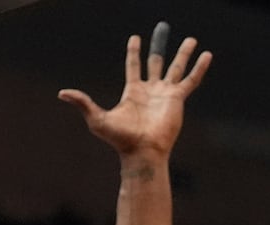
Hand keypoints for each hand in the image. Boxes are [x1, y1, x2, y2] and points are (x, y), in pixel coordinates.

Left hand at [58, 23, 211, 160]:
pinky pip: (191, 80)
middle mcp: (150, 90)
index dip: (134, 51)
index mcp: (133, 92)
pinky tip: (206, 55)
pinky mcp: (178, 99)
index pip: (133, 65)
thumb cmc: (120, 139)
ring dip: (183, 53)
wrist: (142, 151)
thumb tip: (62, 93)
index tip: (135, 38)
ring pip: (176, 68)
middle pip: (156, 62)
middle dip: (159, 45)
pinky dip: (199, 68)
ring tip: (192, 40)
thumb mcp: (97, 119)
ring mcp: (165, 94)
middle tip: (163, 28)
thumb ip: (83, 103)